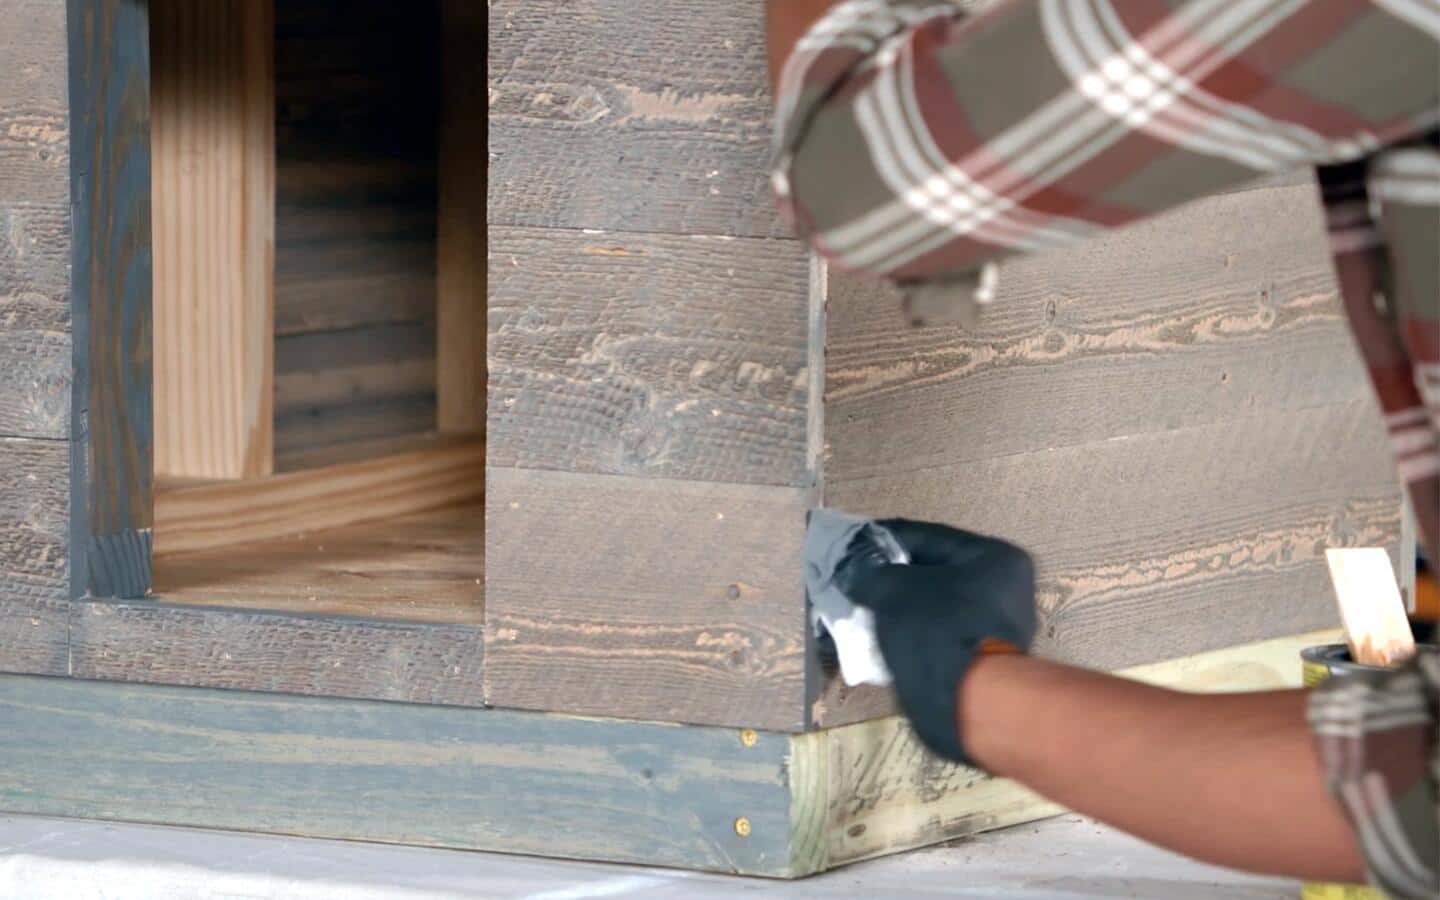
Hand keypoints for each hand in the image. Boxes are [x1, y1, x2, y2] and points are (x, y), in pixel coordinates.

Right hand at [835, 519, 1036, 765]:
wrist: (964, 703)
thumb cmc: (934, 630)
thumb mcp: (891, 589)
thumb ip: (869, 571)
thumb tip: (853, 569)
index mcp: (996, 558)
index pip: (927, 536)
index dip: (883, 538)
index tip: (852, 544)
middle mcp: (1006, 588)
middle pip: (934, 572)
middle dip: (892, 577)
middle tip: (856, 580)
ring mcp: (999, 627)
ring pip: (935, 605)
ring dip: (900, 606)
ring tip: (862, 609)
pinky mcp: (985, 659)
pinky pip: (939, 632)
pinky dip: (911, 630)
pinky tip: (881, 635)